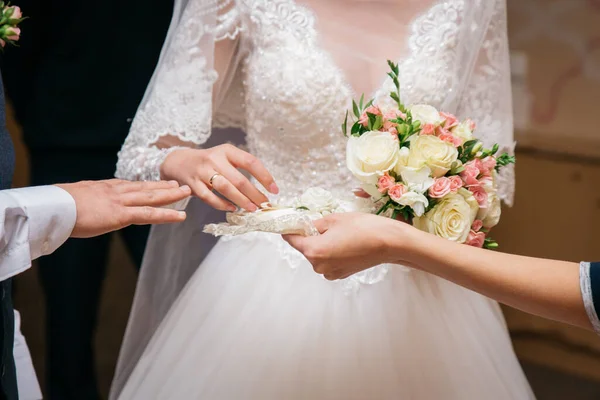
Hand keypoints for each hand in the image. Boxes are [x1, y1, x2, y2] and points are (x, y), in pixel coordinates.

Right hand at [56, 179, 191, 237]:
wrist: (53, 207)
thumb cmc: (57, 206)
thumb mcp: (74, 200)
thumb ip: (86, 202)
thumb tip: (84, 208)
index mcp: (103, 187)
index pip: (130, 186)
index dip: (145, 185)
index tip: (156, 184)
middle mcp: (115, 191)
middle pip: (145, 187)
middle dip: (164, 186)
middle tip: (180, 184)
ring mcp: (120, 202)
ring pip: (152, 197)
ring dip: (171, 195)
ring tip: (187, 192)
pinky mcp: (121, 215)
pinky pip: (150, 214)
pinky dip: (167, 215)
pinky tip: (180, 216)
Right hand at [160, 145, 277, 211]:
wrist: (179, 162)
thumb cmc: (209, 162)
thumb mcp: (225, 156)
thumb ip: (241, 167)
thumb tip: (264, 186)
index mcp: (227, 150)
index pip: (251, 162)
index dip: (265, 177)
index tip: (274, 190)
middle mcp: (214, 159)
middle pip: (239, 179)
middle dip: (255, 194)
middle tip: (264, 204)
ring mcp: (202, 172)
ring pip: (225, 188)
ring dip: (241, 201)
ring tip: (252, 209)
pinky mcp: (192, 184)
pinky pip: (209, 197)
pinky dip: (222, 205)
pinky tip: (232, 208)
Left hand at [283, 213, 413, 279]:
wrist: (388, 243)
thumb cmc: (363, 227)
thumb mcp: (334, 219)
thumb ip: (314, 223)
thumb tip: (303, 225)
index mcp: (314, 250)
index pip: (292, 240)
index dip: (289, 229)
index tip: (289, 221)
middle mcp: (319, 266)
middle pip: (305, 248)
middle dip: (309, 236)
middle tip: (321, 223)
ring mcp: (330, 273)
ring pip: (317, 255)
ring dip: (321, 244)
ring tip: (338, 232)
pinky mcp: (340, 275)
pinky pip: (328, 261)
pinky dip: (331, 252)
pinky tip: (344, 242)